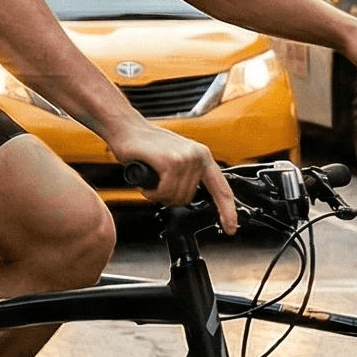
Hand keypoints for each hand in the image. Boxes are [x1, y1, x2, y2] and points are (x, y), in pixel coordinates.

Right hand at [111, 121, 236, 233]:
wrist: (126, 128)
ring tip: (151, 179)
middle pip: (189, 198)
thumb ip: (188, 176)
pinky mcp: (171, 162)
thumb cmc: (145, 145)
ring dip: (158, 195)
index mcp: (202, 156)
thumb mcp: (175, 158)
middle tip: (157, 184)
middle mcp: (197, 156)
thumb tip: (190, 197)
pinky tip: (146, 181)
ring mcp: (185, 159)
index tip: (230, 228)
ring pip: (175, 197)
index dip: (227, 211)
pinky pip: (163, 193)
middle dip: (170, 198)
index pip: (222, 189)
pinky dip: (151, 193)